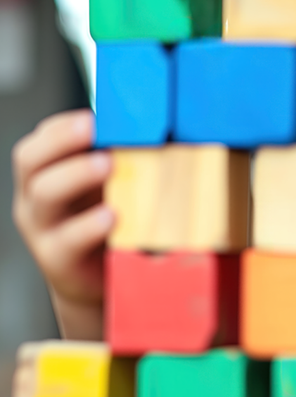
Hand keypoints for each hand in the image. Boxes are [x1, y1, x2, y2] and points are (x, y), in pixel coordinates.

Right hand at [11, 109, 112, 338]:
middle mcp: (37, 196)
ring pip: (45, 194)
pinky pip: (68, 239)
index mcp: (48, 172)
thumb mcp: (112, 187)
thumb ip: (122, 159)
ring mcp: (43, 228)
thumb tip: (162, 129)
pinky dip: (90, 226)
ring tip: (108, 164)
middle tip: (94, 129)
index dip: (64, 125)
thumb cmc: (107, 223)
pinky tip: (112, 215)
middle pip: (31, 159)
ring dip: (77, 175)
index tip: (94, 115)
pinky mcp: (58, 259)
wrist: (99, 281)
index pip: (42, 138)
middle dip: (63, 140)